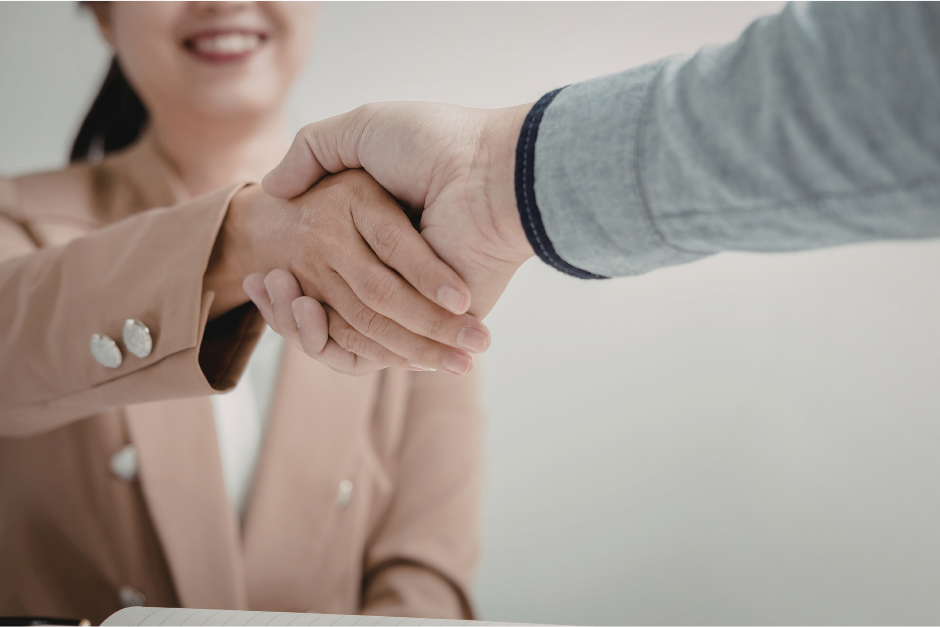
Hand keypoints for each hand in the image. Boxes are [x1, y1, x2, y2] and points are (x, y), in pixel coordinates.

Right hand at [205, 170, 488, 374]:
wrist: (485, 173)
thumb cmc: (432, 145)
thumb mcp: (361, 131)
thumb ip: (314, 151)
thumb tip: (272, 186)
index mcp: (386, 235)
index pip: (327, 271)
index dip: (288, 275)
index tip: (254, 270)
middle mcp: (401, 272)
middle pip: (331, 305)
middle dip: (287, 300)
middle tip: (253, 279)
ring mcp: (416, 301)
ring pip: (345, 331)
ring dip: (298, 318)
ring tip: (272, 290)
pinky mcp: (432, 325)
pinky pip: (374, 349)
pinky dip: (329, 339)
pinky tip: (302, 308)